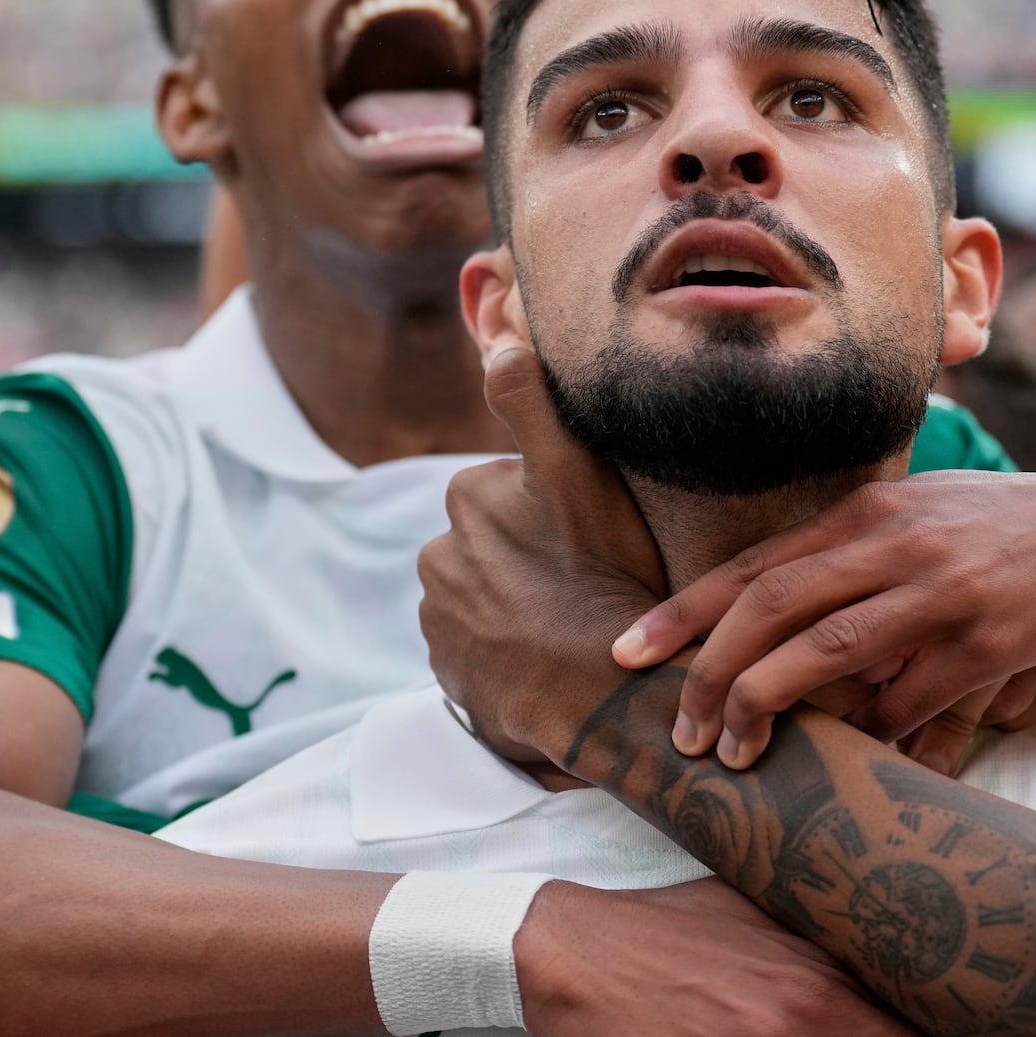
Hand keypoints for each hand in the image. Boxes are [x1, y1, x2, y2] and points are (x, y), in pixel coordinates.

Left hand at [420, 344, 665, 767]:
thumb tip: (494, 341)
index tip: (594, 536)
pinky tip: (552, 658)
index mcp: (463, 500)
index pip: (516, 490)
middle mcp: (435, 558)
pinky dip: (511, 652)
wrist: (598, 696)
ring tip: (575, 624)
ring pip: (491, 597)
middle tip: (590, 581)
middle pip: (499, 544)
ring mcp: (440, 623)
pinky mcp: (450, 676)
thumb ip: (529, 401)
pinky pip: (483, 652)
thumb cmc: (600, 577)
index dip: (563, 509)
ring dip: (523, 606)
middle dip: (536, 557)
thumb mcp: (575, 472)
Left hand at [618, 470, 1035, 770]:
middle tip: (681, 733)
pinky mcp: (989, 640)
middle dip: (711, 674)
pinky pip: (907, 699)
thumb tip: (749, 608)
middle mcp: (893, 543)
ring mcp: (941, 591)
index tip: (626, 655)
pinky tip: (845, 760)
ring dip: (767, 707)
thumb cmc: (987, 535)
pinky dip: (867, 734)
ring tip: (734, 755)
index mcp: (863, 512)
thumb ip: (837, 551)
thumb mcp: (909, 516)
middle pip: (772, 608)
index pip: (752, 566)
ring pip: (826, 652)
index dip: (681, 614)